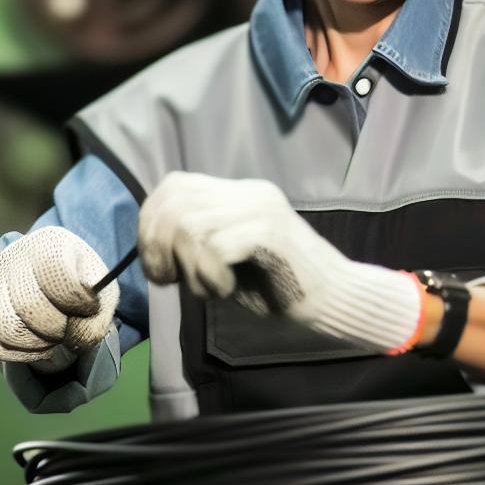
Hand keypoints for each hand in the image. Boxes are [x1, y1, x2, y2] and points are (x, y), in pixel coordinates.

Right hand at [0, 226, 119, 362]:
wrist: (56, 284)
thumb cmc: (82, 289)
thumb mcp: (101, 297)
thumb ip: (96, 319)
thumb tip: (73, 339)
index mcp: (49, 242)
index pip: (55, 271)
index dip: (75, 299)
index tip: (87, 307)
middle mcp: (12, 255)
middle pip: (29, 306)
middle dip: (56, 329)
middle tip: (67, 329)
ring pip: (6, 327)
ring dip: (36, 345)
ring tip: (52, 340)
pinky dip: (18, 354)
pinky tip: (36, 347)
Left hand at [137, 172, 422, 353]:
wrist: (334, 299)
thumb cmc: (278, 286)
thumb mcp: (226, 260)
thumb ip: (196, 243)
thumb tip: (152, 243)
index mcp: (238, 193)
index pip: (174, 185)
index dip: (150, 221)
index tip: (156, 263)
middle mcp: (249, 192)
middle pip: (175, 202)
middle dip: (158, 246)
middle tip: (168, 280)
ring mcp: (262, 209)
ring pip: (191, 226)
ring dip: (189, 268)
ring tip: (209, 289)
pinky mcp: (271, 233)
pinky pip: (216, 249)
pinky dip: (211, 277)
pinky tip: (227, 290)